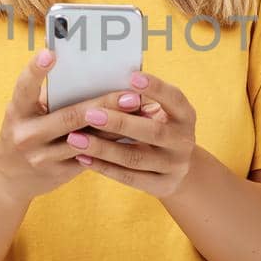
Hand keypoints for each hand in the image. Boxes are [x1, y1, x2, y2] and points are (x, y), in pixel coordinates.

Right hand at [0, 49, 150, 204]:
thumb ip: (51, 98)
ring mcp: (43, 158)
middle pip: (70, 117)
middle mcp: (27, 135)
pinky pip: (92, 156)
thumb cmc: (26, 131)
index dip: (36, 70)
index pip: (24, 87)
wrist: (9, 178)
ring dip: (116, 125)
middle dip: (103, 104)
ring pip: (86, 140)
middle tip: (130, 94)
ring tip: (140, 110)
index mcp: (17, 112)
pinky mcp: (60, 173)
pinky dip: (113, 142)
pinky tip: (134, 132)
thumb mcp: (25, 113)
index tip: (51, 53)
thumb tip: (93, 74)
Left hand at [65, 70, 196, 197]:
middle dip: (119, 122)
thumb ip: (140, 99)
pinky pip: (129, 177)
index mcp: (185, 116)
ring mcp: (174, 166)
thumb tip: (108, 75)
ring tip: (75, 138)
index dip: (156, 88)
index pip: (174, 99)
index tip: (132, 76)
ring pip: (135, 157)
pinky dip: (104, 167)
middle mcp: (184, 141)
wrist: (176, 168)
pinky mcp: (162, 186)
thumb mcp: (159, 113)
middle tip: (89, 114)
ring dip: (103, 148)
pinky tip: (82, 158)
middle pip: (152, 132)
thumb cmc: (157, 127)